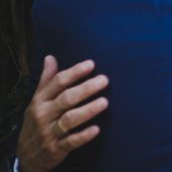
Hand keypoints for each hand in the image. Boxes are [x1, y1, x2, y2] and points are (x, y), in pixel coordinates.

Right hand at [17, 56, 108, 171]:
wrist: (26, 153)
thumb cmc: (37, 120)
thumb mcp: (38, 100)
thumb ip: (46, 80)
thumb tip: (50, 57)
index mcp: (40, 100)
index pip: (58, 82)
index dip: (75, 72)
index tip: (91, 64)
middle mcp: (44, 114)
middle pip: (66, 99)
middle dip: (85, 89)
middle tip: (104, 80)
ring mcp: (49, 132)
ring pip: (69, 120)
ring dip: (87, 110)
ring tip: (105, 102)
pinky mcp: (56, 148)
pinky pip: (70, 142)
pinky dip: (83, 136)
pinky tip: (96, 129)